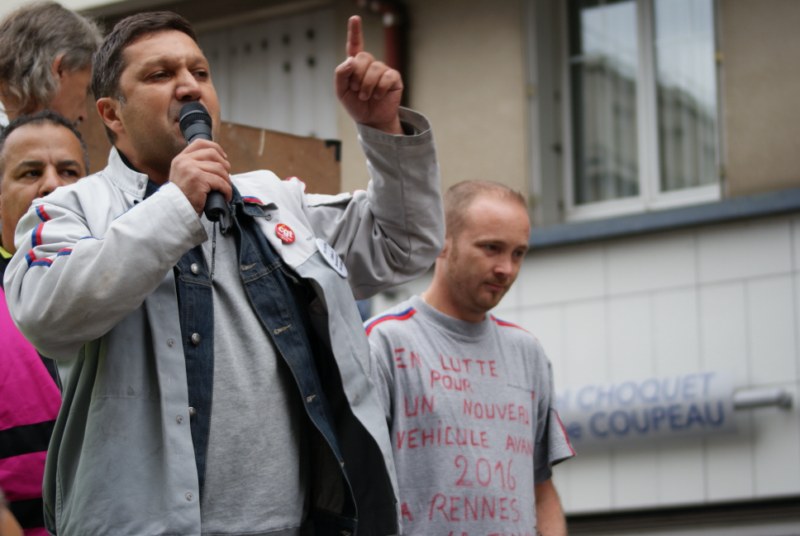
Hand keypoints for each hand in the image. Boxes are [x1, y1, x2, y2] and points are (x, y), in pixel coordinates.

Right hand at [169, 139, 232, 214]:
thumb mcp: (184, 176)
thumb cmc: (183, 197)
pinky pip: (220, 182)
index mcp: (181, 158)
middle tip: (226, 178)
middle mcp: (184, 161)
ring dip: (226, 180)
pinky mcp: (198, 180)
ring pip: (219, 168)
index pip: (200, 143)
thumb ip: (195, 166)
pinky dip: (226, 190)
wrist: (175, 211)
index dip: (216, 148)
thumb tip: (219, 162)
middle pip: (213, 154)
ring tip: (225, 189)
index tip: (223, 158)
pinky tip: (225, 196)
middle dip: (224, 166)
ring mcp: (190, 169)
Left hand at [335, 15, 402, 133]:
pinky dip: (380, 89)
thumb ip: (341, 74)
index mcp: (354, 65)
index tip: (355, 18)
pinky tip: (379, 96)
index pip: (354, 45)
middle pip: (362, 57)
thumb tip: (351, 59)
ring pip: (374, 68)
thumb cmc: (356, 105)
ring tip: (365, 97)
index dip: (355, 31)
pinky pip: (386, 77)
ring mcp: (382, 70)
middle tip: (356, 90)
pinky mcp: (394, 78)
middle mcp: (369, 64)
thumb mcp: (341, 91)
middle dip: (356, 76)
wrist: (371, 120)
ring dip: (367, 86)